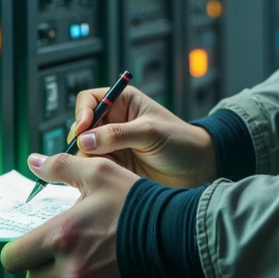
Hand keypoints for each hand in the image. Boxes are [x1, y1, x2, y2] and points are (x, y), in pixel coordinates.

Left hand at [0, 150, 140, 277]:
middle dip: (40, 264)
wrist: (178, 236)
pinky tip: (106, 265)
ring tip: (87, 253)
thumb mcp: (100, 174)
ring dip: (65, 276)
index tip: (28, 241)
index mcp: (61, 237)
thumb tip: (36, 162)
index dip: (17, 248)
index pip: (13, 258)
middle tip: (59, 247)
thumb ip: (62, 167)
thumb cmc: (139, 204)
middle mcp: (71, 270)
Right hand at [69, 82, 215, 189]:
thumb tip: (84, 139)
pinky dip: (93, 172)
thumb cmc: (180, 142)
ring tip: (101, 167)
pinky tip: (103, 177)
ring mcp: (112, 145)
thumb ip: (117, 135)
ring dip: (86, 158)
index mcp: (123, 103)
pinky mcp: (114, 166)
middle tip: (87, 153)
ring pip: (84, 150)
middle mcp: (113, 122)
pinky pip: (93, 167)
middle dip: (81, 139)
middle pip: (81, 127)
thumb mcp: (149, 132)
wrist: (197, 169)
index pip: (89, 100)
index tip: (82, 128)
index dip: (82, 113)